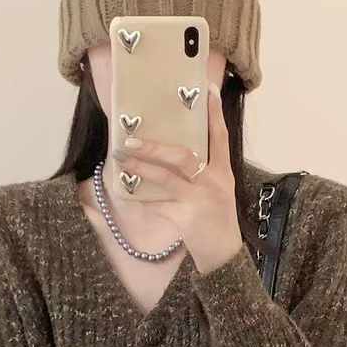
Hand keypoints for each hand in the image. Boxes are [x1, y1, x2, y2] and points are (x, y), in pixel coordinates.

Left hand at [111, 81, 243, 274]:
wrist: (224, 256)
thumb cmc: (216, 222)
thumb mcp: (217, 192)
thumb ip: (199, 174)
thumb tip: (167, 155)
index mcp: (223, 172)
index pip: (220, 137)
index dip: (214, 113)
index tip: (206, 89)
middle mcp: (214, 183)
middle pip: (183, 156)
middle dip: (155, 147)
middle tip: (130, 141)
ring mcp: (200, 200)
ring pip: (166, 178)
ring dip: (141, 168)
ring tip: (121, 160)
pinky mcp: (187, 218)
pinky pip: (158, 204)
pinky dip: (141, 198)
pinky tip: (125, 191)